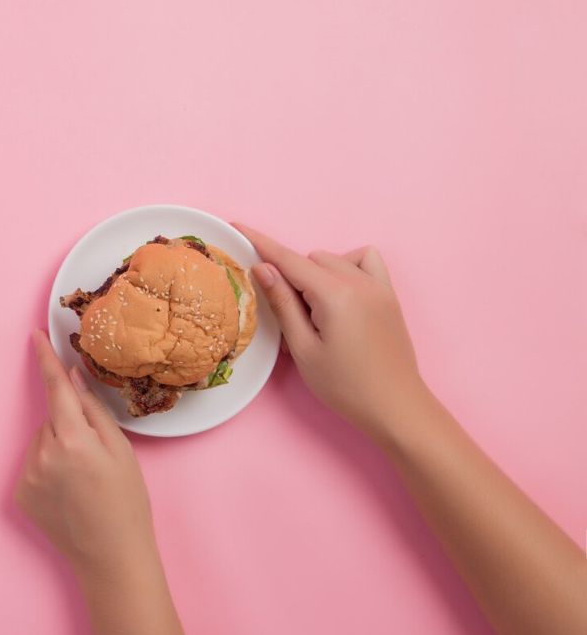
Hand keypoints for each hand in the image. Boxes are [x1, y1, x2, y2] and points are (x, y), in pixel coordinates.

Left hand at [15, 330, 157, 579]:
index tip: (34, 335)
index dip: (45, 359)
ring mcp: (28, 476)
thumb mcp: (121, 451)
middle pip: (52, 419)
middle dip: (68, 424)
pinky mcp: (20, 494)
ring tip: (82, 479)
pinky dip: (47, 469)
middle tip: (94, 456)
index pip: (55, 388)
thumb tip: (72, 378)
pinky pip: (33, 465)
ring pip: (41, 441)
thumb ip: (93, 410)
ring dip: (58, 448)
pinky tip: (68, 493)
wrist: (111, 557)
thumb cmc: (126, 503)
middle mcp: (43, 454)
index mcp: (74, 439)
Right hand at [234, 224, 429, 437]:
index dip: (261, 243)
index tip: (238, 226)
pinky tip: (340, 294)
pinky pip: (365, 261)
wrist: (395, 407)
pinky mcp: (389, 296)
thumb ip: (283, 304)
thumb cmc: (345, 387)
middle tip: (290, 317)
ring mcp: (379, 287)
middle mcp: (360, 282)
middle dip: (292, 276)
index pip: (289, 260)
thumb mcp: (304, 349)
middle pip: (311, 260)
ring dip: (317, 274)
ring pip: (334, 259)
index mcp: (336, 295)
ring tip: (315, 312)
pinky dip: (347, 267)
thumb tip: (263, 268)